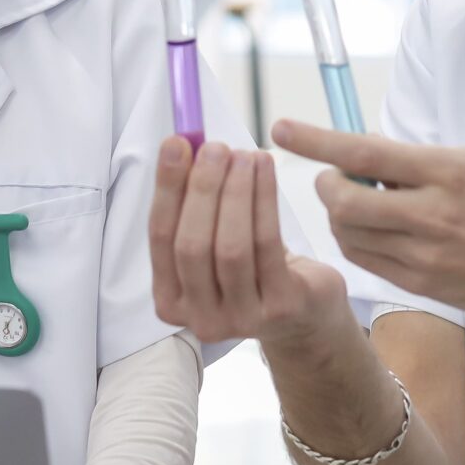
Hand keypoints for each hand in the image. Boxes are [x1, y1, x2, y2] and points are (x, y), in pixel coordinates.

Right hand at [148, 138, 351, 355]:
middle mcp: (200, 318)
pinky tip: (265, 171)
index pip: (160, 238)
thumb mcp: (214, 245)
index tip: (176, 145)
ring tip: (244, 155)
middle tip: (214, 148)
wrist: (304, 314)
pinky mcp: (280, 308)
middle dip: (202, 189)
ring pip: (231, 246)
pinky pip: (268, 245)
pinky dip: (264, 200)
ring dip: (236, 191)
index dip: (167, 188)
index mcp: (171, 301)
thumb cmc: (252, 271)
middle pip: (192, 245)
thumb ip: (193, 207)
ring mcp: (241, 318)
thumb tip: (185, 145)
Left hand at [272, 120, 464, 334]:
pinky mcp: (417, 284)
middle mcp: (431, 214)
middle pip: (344, 202)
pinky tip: (371, 230)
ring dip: (339, 214)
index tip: (281, 128)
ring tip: (360, 204)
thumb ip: (416, 161)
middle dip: (328, 185)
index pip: (366, 153)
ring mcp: (423, 255)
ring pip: (347, 233)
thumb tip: (361, 156)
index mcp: (446, 172)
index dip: (317, 140)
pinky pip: (363, 259)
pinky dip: (354, 240)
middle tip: (337, 178)